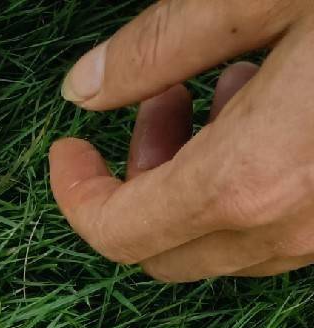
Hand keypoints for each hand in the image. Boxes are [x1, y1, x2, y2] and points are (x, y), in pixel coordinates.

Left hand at [49, 0, 313, 279]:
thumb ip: (161, 46)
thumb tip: (85, 85)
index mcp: (249, 179)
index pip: (119, 232)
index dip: (77, 194)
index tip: (68, 150)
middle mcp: (288, 225)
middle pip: (166, 252)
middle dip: (139, 182)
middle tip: (157, 103)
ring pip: (224, 247)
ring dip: (196, 185)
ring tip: (222, 91)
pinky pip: (278, 232)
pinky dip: (252, 189)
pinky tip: (272, 113)